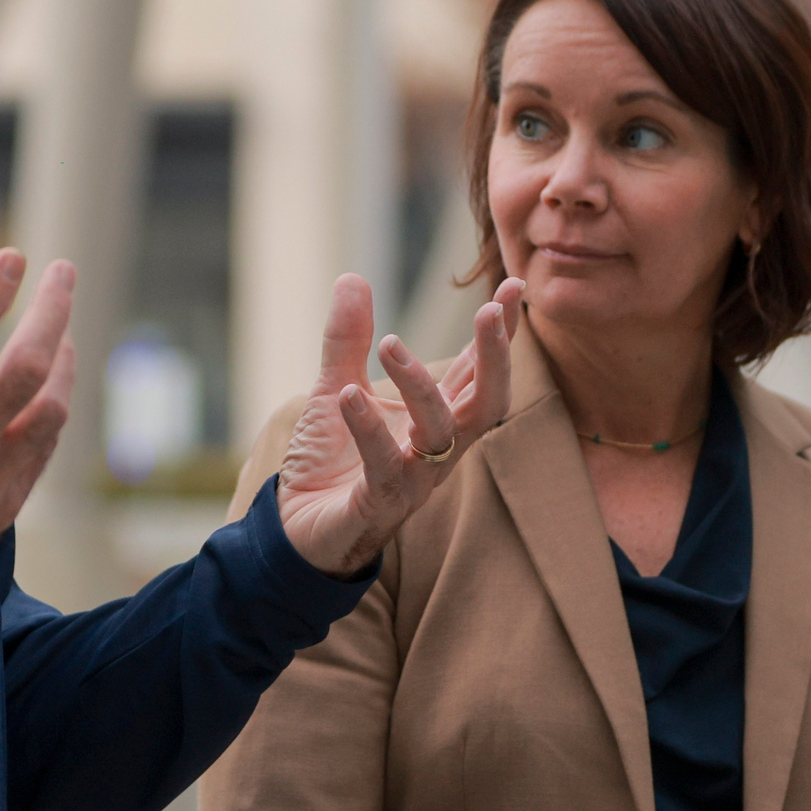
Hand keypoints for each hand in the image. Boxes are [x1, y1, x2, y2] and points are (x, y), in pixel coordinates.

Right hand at [0, 248, 74, 593]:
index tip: (12, 258)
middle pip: (27, 369)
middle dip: (52, 313)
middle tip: (63, 272)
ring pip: (50, 410)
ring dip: (63, 362)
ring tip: (61, 327)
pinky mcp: (5, 505)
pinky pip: (45, 448)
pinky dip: (56, 408)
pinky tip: (53, 385)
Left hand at [273, 276, 525, 576]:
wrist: (295, 532)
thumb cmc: (328, 464)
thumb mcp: (335, 388)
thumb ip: (346, 340)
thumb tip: (352, 277)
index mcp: (436, 420)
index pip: (477, 372)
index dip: (500, 333)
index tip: (514, 286)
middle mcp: (437, 450)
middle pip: (487, 404)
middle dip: (495, 358)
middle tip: (487, 311)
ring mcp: (414, 480)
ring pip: (441, 432)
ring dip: (419, 384)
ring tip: (388, 342)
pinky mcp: (380, 504)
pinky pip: (385, 466)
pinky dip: (368, 429)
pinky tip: (348, 395)